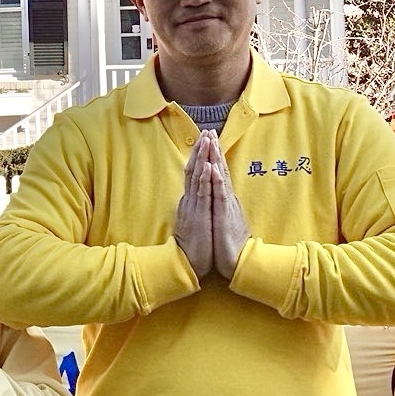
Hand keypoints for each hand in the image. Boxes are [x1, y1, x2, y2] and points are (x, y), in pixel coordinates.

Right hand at [174, 135, 214, 279]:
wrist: (187, 264)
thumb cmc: (194, 245)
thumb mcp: (195, 222)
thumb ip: (195, 207)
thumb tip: (195, 197)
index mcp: (190, 201)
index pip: (194, 173)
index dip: (199, 156)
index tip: (205, 139)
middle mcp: (190, 200)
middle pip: (193, 169)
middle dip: (200, 150)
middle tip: (206, 131)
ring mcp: (193, 207)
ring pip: (197, 177)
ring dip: (202, 158)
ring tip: (206, 141)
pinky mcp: (198, 216)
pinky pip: (201, 194)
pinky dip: (204, 179)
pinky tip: (207, 166)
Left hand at [206, 136, 248, 279]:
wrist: (239, 261)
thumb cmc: (230, 242)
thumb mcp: (223, 220)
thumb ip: (221, 206)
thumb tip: (219, 196)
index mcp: (224, 199)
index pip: (218, 173)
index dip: (213, 156)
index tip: (209, 139)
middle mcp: (226, 198)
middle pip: (220, 170)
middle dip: (214, 150)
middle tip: (210, 131)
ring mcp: (226, 205)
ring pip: (221, 178)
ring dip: (216, 160)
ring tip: (212, 142)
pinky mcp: (224, 215)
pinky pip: (220, 196)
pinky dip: (217, 181)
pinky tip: (214, 170)